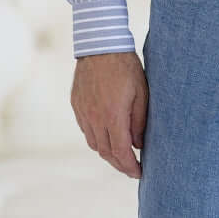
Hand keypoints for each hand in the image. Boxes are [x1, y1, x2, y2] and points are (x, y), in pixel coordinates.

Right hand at [70, 51, 148, 178]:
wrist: (100, 44)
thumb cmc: (126, 66)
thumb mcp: (141, 92)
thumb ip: (139, 121)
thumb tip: (139, 144)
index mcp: (113, 116)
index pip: (121, 152)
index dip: (130, 166)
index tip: (139, 173)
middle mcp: (94, 118)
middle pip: (105, 152)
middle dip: (119, 164)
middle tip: (132, 169)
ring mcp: (83, 112)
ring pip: (94, 143)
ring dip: (107, 153)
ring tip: (120, 154)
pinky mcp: (76, 105)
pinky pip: (85, 130)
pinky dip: (96, 138)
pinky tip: (106, 135)